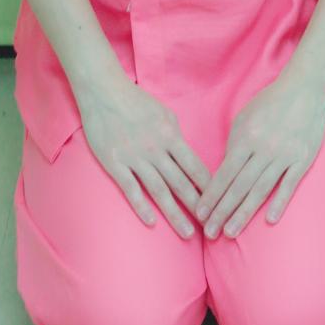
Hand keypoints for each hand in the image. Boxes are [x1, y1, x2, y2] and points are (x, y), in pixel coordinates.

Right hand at [78, 74, 212, 239]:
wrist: (104, 91)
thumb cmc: (136, 101)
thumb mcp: (164, 113)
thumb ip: (176, 136)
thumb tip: (187, 156)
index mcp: (170, 135)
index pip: (194, 166)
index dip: (208, 188)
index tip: (220, 204)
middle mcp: (155, 149)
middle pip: (180, 183)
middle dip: (197, 207)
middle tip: (210, 228)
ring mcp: (134, 157)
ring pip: (159, 191)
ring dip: (174, 214)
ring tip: (187, 233)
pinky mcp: (115, 163)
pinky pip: (130, 189)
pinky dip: (141, 206)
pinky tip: (152, 222)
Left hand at [194, 70, 324, 239]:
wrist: (304, 89)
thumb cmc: (269, 103)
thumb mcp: (244, 118)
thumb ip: (234, 144)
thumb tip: (224, 171)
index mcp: (245, 137)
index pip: (224, 173)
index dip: (211, 196)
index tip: (200, 214)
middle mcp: (263, 149)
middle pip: (239, 186)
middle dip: (222, 211)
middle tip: (210, 233)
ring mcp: (284, 155)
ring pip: (260, 190)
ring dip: (244, 213)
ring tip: (231, 232)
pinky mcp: (302, 159)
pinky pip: (289, 185)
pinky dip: (279, 202)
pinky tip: (269, 220)